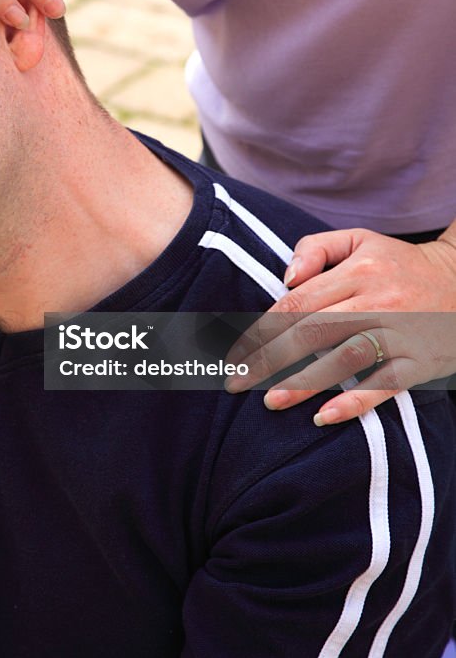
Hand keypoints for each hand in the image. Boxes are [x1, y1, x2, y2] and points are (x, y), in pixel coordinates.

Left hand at [225, 227, 455, 423]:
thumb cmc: (399, 264)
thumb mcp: (360, 240)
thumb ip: (316, 248)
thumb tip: (285, 278)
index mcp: (358, 270)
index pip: (298, 301)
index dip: (263, 328)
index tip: (237, 352)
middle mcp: (378, 300)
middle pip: (313, 331)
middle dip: (270, 359)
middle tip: (238, 383)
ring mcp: (401, 332)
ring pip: (345, 359)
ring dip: (304, 383)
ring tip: (271, 401)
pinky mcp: (420, 362)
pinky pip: (384, 384)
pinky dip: (354, 402)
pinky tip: (324, 417)